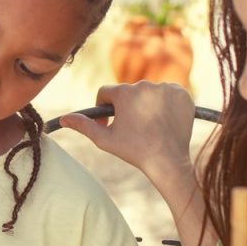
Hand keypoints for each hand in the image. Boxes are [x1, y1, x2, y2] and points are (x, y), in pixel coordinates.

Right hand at [59, 81, 195, 192]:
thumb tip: (63, 118)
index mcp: (124, 93)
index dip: (105, 108)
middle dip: (127, 107)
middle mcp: (145, 85)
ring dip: (146, 104)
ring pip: (149, 92)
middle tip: (133, 128)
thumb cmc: (134, 151)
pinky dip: (166, 103)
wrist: (169, 160)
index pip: (107, 92)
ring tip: (149, 125)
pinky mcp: (182, 93)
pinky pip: (168, 93)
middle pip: (129, 92)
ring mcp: (166, 88)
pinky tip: (165, 119)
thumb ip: (84, 125)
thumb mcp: (105, 139)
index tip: (109, 123)